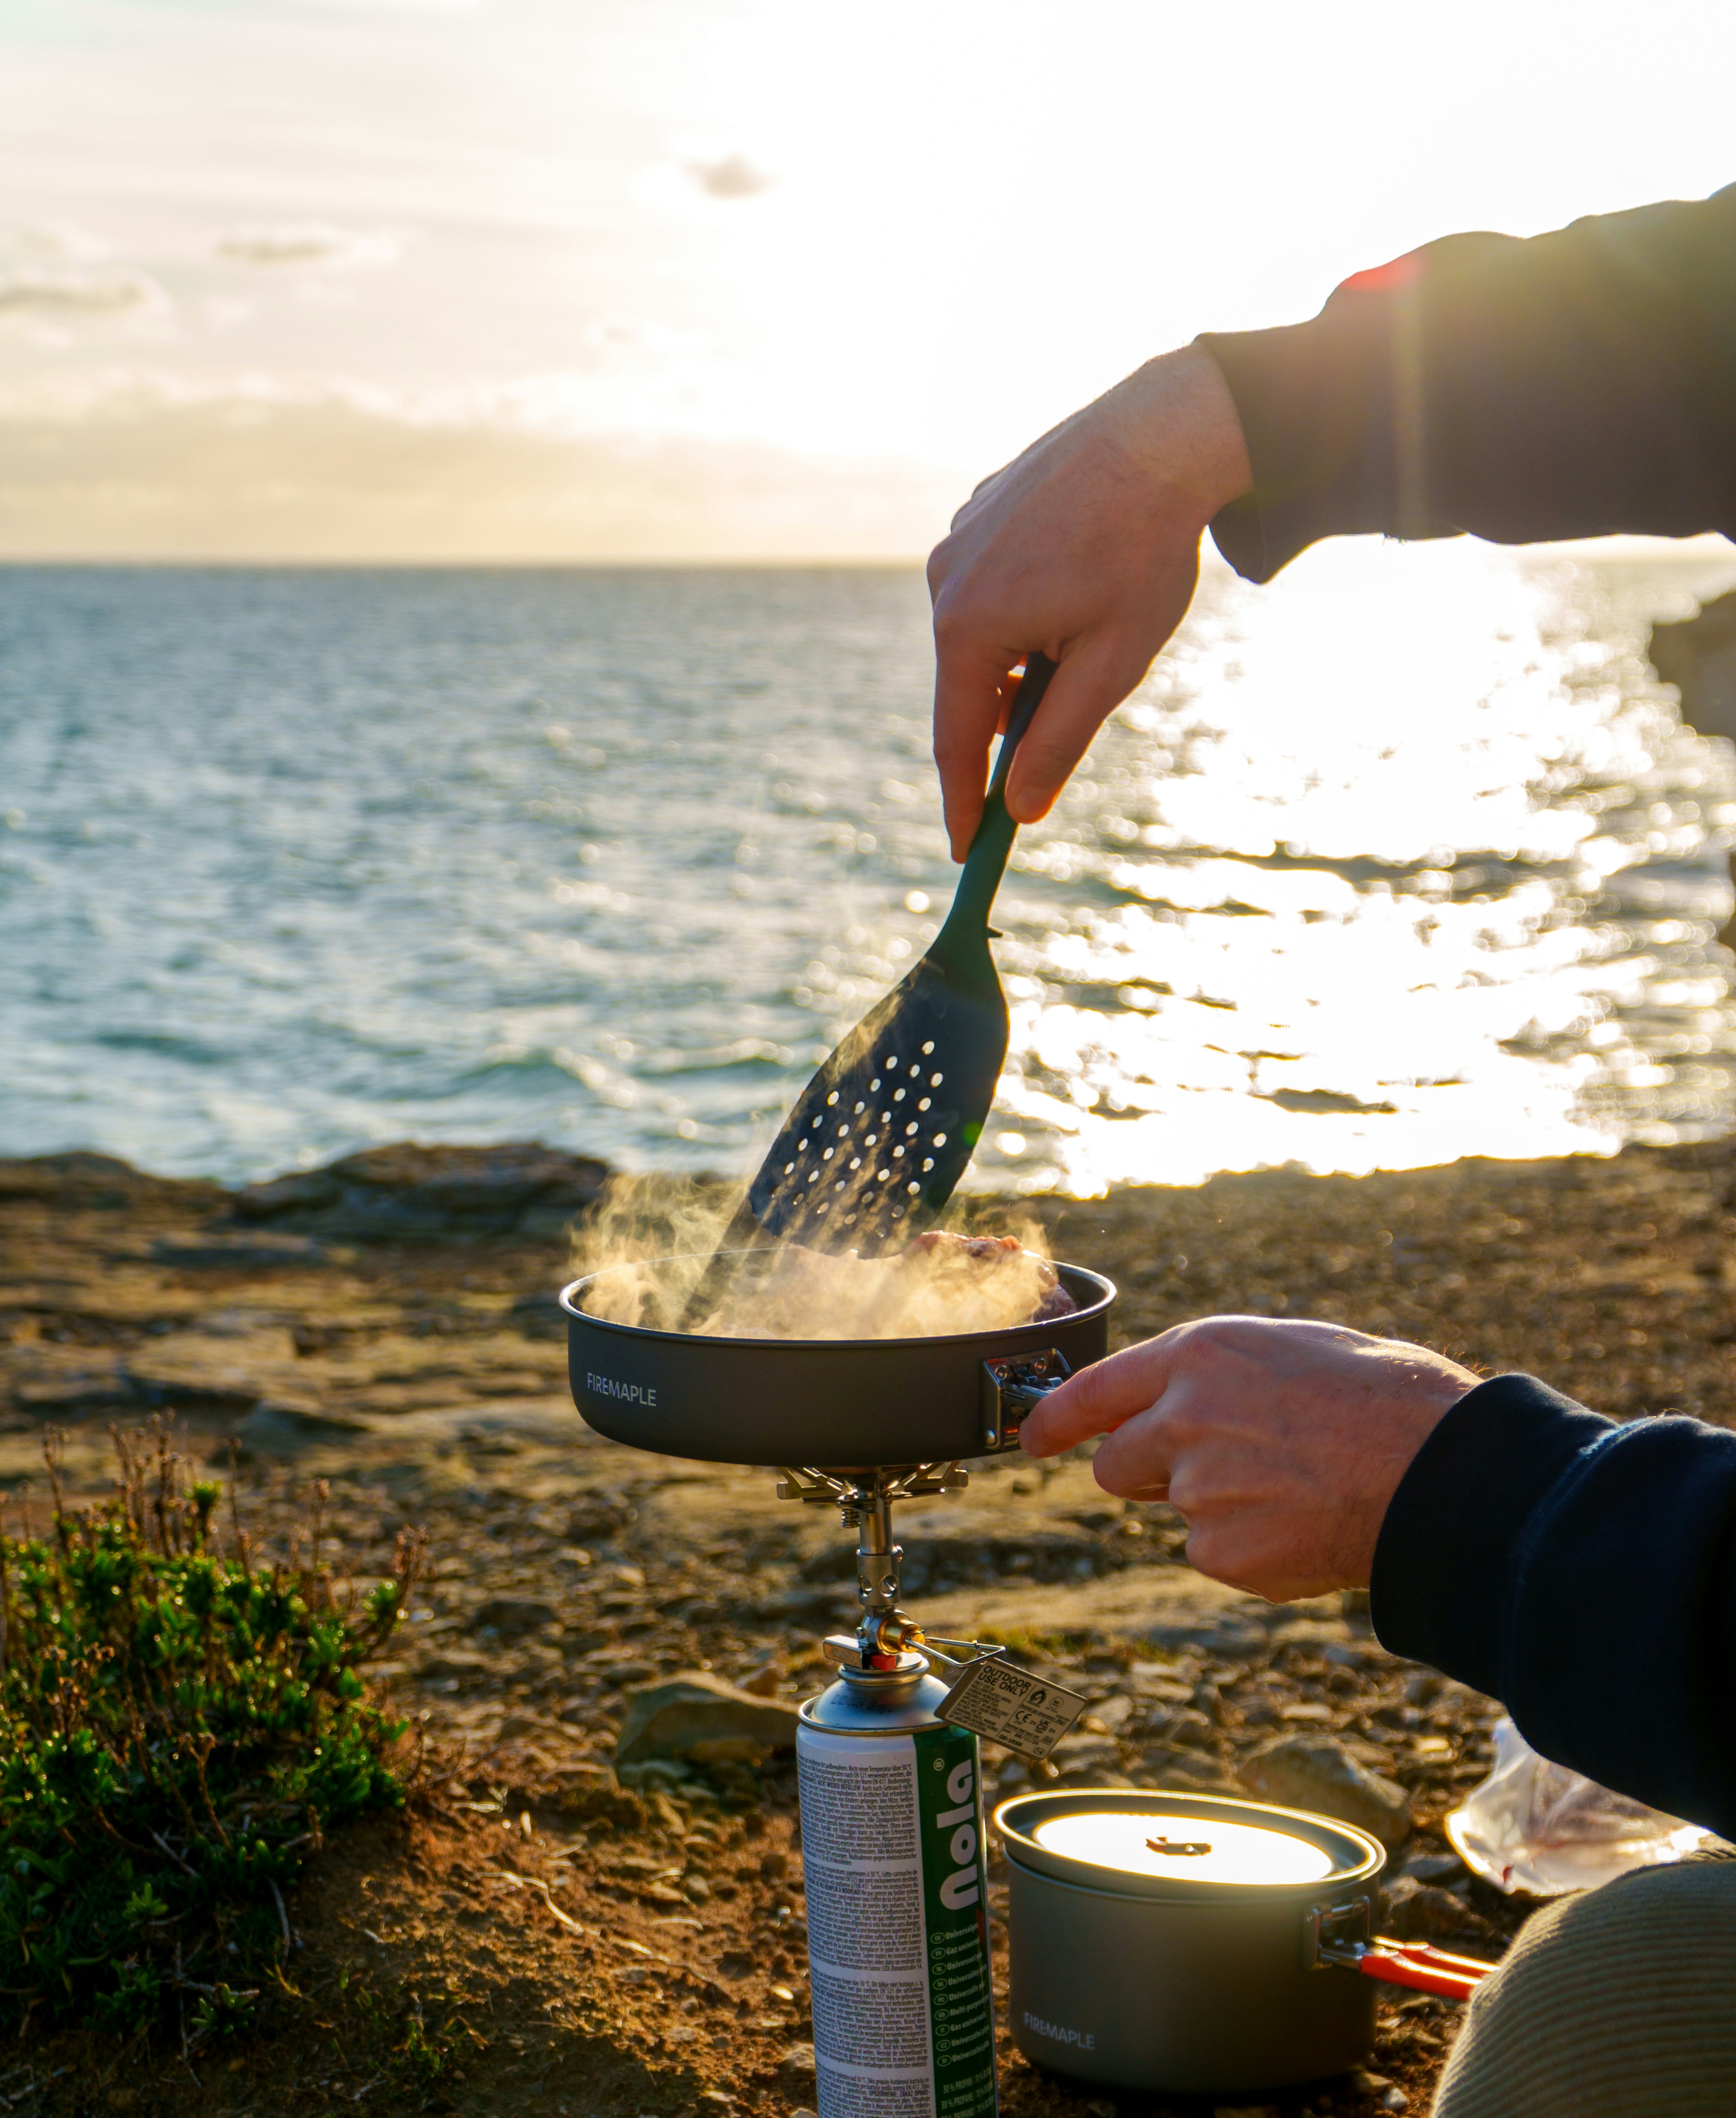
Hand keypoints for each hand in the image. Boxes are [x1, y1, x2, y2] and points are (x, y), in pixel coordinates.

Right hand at [926, 344, 1251, 859]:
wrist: (1164, 435)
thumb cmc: (1144, 551)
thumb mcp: (1110, 664)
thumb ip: (1057, 742)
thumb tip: (1019, 809)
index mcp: (967, 625)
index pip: (955, 740)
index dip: (962, 802)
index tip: (967, 849)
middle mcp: (945, 580)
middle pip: (968, 687)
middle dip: (1008, 722)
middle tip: (1054, 740)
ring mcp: (957, 540)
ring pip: (982, 636)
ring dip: (1022, 662)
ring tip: (1084, 642)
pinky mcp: (978, 513)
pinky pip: (992, 588)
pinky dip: (1024, 614)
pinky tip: (1075, 590)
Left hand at [1019, 1316, 1477, 1601]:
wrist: (1439, 1472)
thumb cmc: (1383, 1399)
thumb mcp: (1288, 1351)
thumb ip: (1215, 1377)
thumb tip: (1176, 1405)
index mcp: (1198, 1355)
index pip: (1093, 1390)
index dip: (1054, 1421)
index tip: (1033, 1441)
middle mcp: (1182, 1418)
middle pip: (1116, 1464)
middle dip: (1147, 1474)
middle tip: (1220, 1471)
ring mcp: (1196, 1489)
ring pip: (1176, 1510)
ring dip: (1218, 1508)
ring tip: (1296, 1489)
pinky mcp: (1220, 1552)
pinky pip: (1215, 1554)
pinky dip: (1250, 1549)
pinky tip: (1304, 1525)